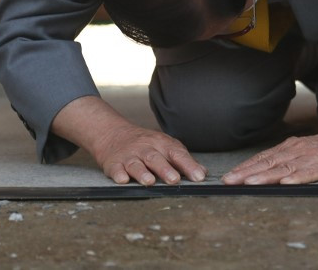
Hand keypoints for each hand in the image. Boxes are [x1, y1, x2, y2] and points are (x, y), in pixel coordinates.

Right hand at [51, 96, 206, 185]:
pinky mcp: (114, 164)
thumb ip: (183, 160)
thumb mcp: (165, 147)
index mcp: (161, 144)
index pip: (177, 154)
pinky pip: (116, 169)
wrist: (114, 134)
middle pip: (156, 158)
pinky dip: (118, 174)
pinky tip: (122, 180)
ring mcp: (129, 156)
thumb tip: (203, 173)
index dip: (189, 165)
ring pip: (136, 164)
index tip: (199, 177)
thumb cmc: (146, 145)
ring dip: (142, 173)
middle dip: (165, 169)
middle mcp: (145, 149)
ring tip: (149, 182)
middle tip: (175, 180)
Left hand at [221, 131, 317, 184]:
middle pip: (268, 162)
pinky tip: (285, 183)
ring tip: (249, 183)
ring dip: (265, 176)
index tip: (228, 177)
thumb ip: (285, 159)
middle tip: (229, 181)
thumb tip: (261, 171)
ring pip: (284, 167)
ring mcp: (310, 157)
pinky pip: (309, 173)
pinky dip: (296, 177)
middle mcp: (297, 150)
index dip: (245, 167)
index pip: (262, 158)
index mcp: (290, 148)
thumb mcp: (303, 151)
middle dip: (246, 173)